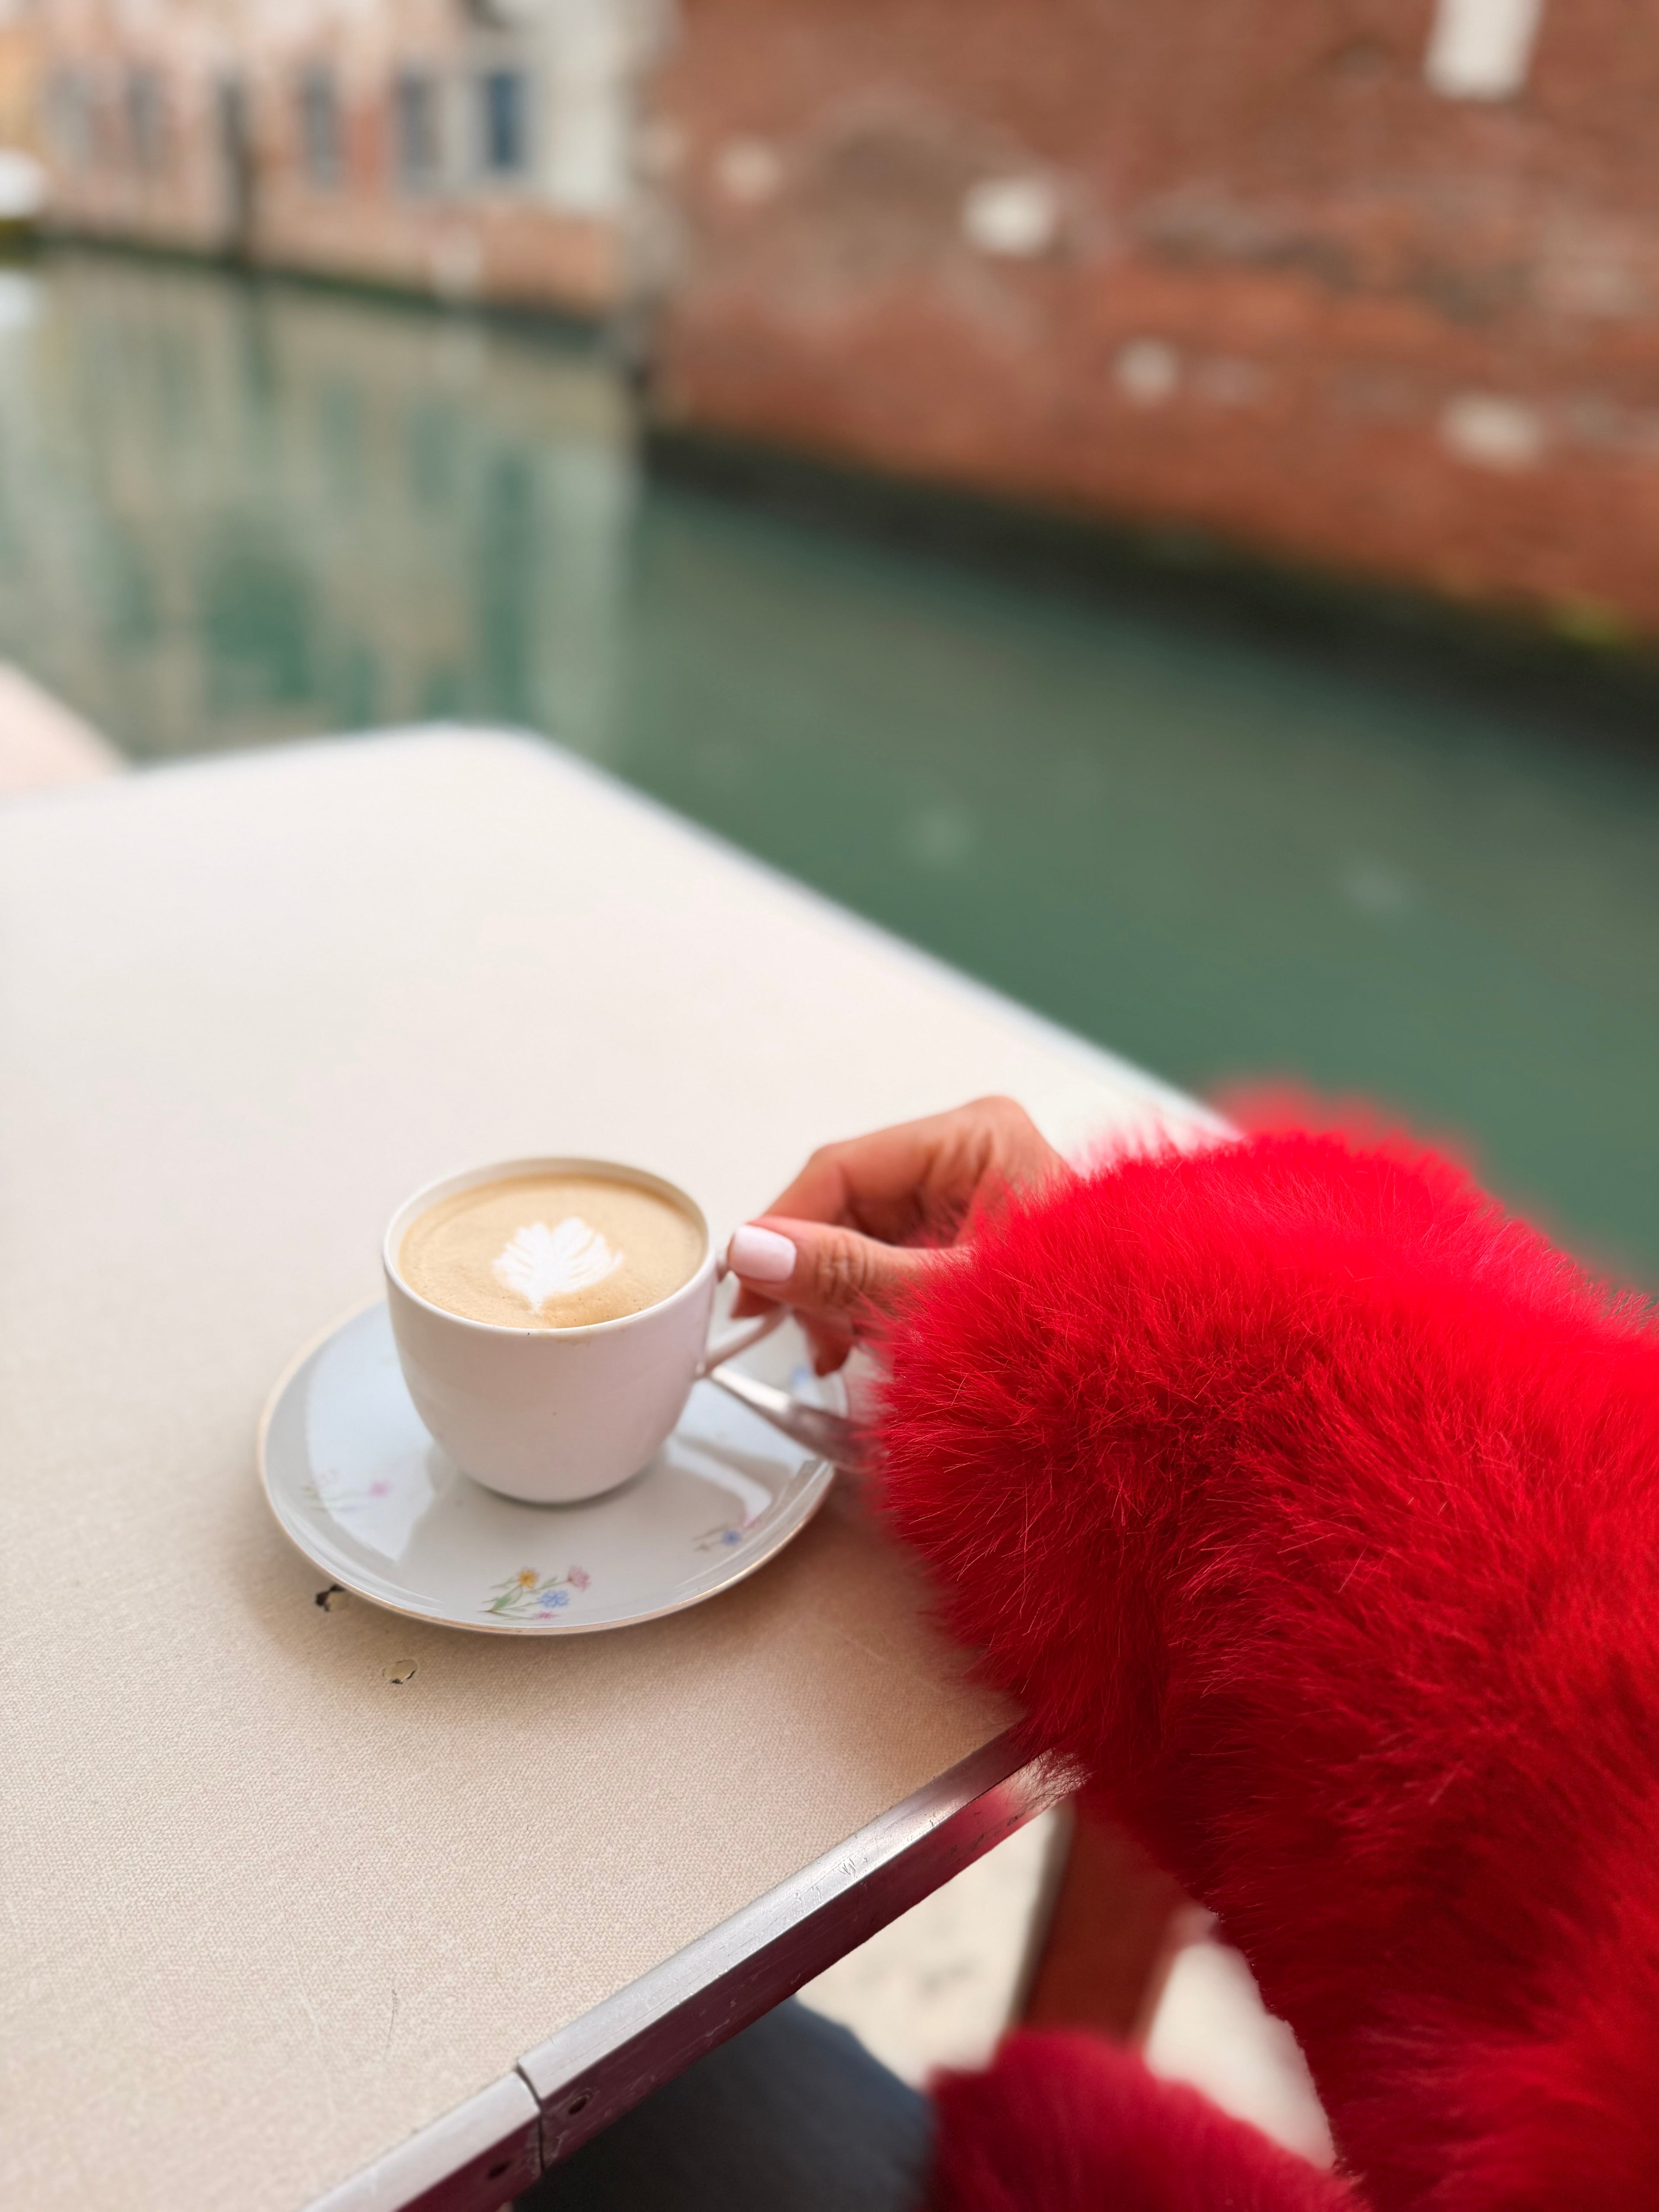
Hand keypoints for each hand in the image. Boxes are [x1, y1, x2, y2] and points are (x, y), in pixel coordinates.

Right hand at [726, 1096, 1065, 1372]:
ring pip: (862, 1239)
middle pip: (849, 1205)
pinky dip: (869, 1309)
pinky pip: (891, 1265)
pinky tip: (868, 1347)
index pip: (843, 1167)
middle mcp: (971, 1158)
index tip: (744, 1283)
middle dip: (818, 1275)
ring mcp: (968, 1201)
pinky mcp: (965, 1244)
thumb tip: (757, 1251)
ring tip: (845, 1351)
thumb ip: (847, 1274)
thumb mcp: (944, 1301)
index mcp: (976, 1138)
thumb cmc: (1076, 1330)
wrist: (1140, 1388)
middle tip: (797, 1335)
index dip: (783, 1227)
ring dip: (840, 1299)